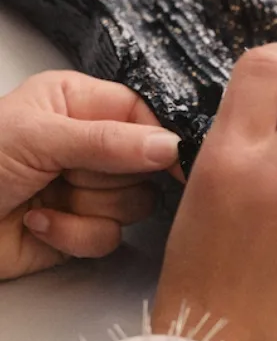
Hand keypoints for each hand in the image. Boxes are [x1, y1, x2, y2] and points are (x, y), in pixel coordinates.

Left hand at [0, 72, 179, 280]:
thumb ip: (109, 142)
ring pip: (133, 206)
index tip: (173, 162)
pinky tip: (39, 223)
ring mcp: (84, 189)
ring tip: (48, 198)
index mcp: (75, 103)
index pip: (141, 114)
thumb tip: (169, 145)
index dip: (160, 139)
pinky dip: (72, 235)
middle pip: (145, 165)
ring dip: (88, 209)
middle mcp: (86, 144)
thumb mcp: (39, 138)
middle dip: (108, 178)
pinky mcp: (79, 229)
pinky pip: (108, 238)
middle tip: (69, 175)